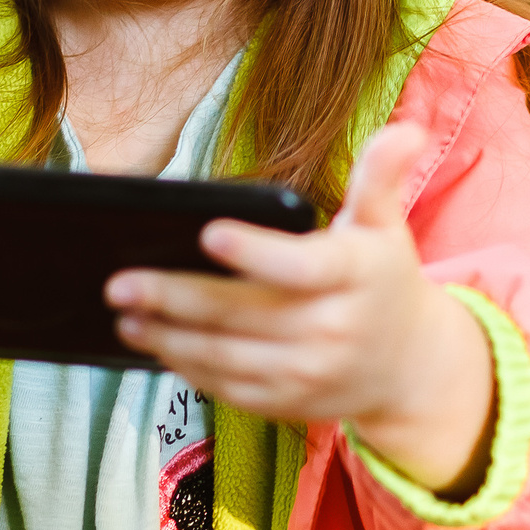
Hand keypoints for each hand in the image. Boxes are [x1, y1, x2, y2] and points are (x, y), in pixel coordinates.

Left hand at [105, 122, 497, 496]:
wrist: (410, 366)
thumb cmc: (382, 279)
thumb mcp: (385, 225)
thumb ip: (382, 176)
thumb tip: (405, 128)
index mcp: (353, 276)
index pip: (299, 267)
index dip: (253, 253)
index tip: (207, 232)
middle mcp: (331, 329)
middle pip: (242, 315)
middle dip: (174, 299)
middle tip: (120, 282)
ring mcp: (307, 373)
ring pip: (225, 357)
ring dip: (167, 338)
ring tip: (124, 314)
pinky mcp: (287, 402)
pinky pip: (229, 388)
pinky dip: (187, 368)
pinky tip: (155, 344)